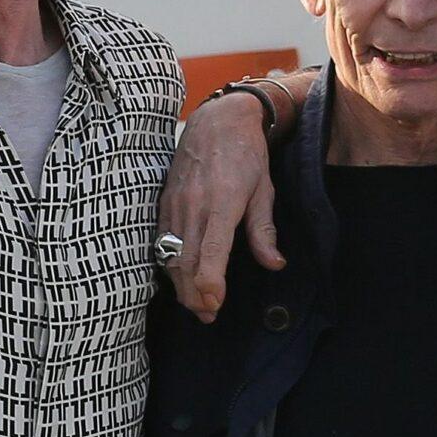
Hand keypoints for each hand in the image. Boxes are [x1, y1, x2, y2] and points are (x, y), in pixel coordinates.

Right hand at [162, 94, 284, 321]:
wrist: (216, 121)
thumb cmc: (246, 155)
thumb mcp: (264, 190)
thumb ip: (264, 230)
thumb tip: (275, 264)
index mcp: (222, 201)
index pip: (210, 250)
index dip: (209, 281)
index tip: (215, 303)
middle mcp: (193, 204)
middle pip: (186, 260)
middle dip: (194, 293)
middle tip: (208, 315)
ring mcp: (175, 204)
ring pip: (171, 254)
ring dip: (180, 284)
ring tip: (196, 305)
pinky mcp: (164, 203)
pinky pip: (161, 241)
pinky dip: (169, 264)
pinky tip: (180, 279)